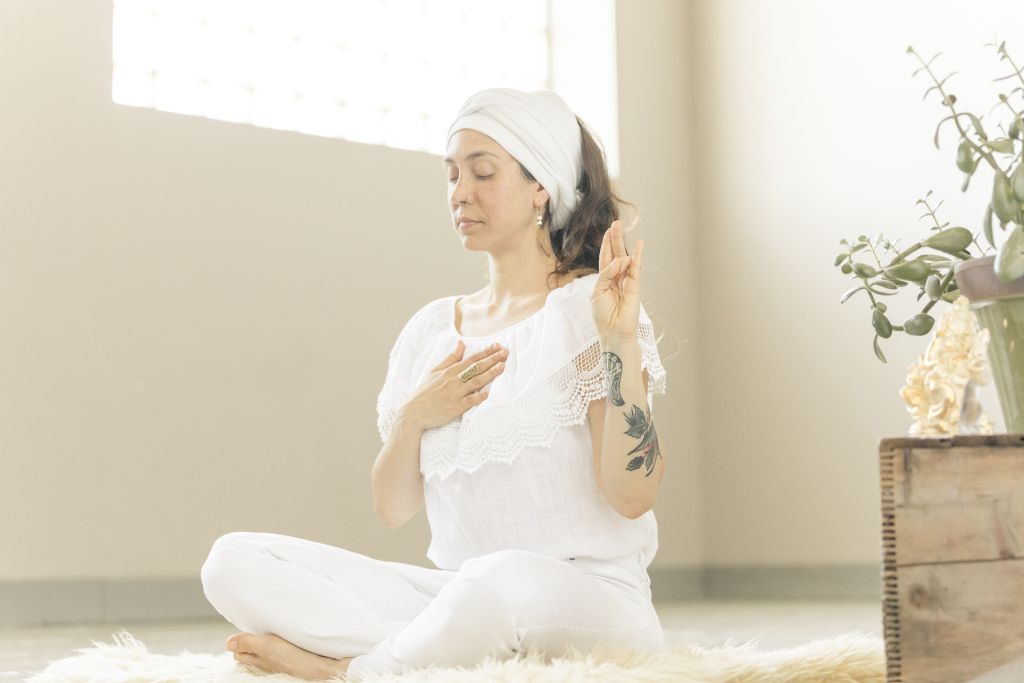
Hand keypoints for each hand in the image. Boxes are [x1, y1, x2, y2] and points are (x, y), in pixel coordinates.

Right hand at [399, 340, 508, 430]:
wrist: (412, 413)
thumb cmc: (424, 392)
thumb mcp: (435, 372)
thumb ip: (450, 358)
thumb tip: (461, 343)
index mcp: (449, 371)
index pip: (471, 359)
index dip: (486, 352)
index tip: (498, 346)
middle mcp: (453, 380)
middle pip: (476, 368)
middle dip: (492, 359)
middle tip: (506, 353)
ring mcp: (454, 394)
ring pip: (476, 382)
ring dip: (490, 374)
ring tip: (503, 367)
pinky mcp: (454, 408)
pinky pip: (469, 402)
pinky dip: (479, 397)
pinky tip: (489, 393)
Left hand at [592, 220, 643, 340]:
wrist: (614, 332)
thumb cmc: (602, 316)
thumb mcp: (597, 293)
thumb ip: (606, 275)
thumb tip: (619, 260)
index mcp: (604, 280)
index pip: (606, 258)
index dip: (606, 244)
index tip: (607, 230)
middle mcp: (616, 278)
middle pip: (616, 254)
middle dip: (615, 238)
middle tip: (616, 223)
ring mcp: (626, 281)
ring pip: (624, 258)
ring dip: (621, 242)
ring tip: (619, 226)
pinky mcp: (635, 286)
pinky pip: (636, 268)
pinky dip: (637, 256)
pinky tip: (638, 245)